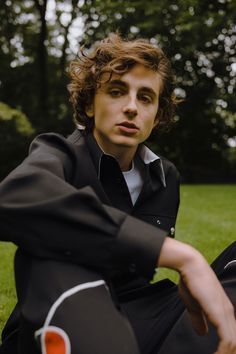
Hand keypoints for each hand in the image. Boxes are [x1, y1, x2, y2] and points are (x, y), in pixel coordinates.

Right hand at [158, 237, 235, 353]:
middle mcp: (229, 314)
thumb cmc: (191, 282)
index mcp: (224, 312)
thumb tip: (202, 333)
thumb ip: (199, 319)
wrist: (190, 266)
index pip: (231, 337)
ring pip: (234, 344)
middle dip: (229, 353)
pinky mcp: (220, 314)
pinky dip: (223, 352)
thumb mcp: (193, 305)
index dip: (227, 350)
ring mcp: (226, 314)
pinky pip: (228, 341)